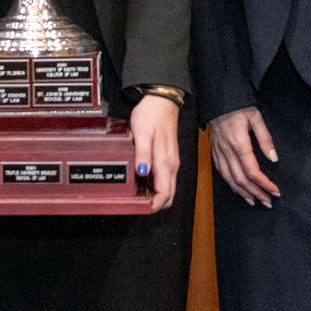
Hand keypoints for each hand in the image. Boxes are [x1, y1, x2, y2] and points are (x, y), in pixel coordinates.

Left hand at [129, 94, 181, 212]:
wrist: (162, 101)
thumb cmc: (151, 115)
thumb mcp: (142, 133)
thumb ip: (143, 154)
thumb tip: (143, 173)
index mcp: (165, 161)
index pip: (165, 193)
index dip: (155, 205)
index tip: (143, 208)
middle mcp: (172, 164)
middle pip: (169, 194)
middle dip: (156, 203)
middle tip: (139, 204)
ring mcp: (172, 161)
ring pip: (168, 187)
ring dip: (157, 194)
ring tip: (139, 194)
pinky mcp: (169, 157)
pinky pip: (166, 178)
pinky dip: (158, 185)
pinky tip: (145, 181)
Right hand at [209, 106, 279, 206]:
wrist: (217, 98)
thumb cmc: (238, 106)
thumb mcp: (256, 117)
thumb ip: (265, 139)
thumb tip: (273, 158)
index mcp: (239, 144)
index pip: (252, 172)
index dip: (264, 184)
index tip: (275, 191)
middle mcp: (227, 152)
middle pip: (241, 180)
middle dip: (256, 193)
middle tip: (268, 202)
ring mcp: (219, 153)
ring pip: (229, 179)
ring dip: (243, 193)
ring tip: (254, 201)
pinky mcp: (214, 152)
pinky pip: (221, 173)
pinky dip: (230, 184)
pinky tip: (238, 190)